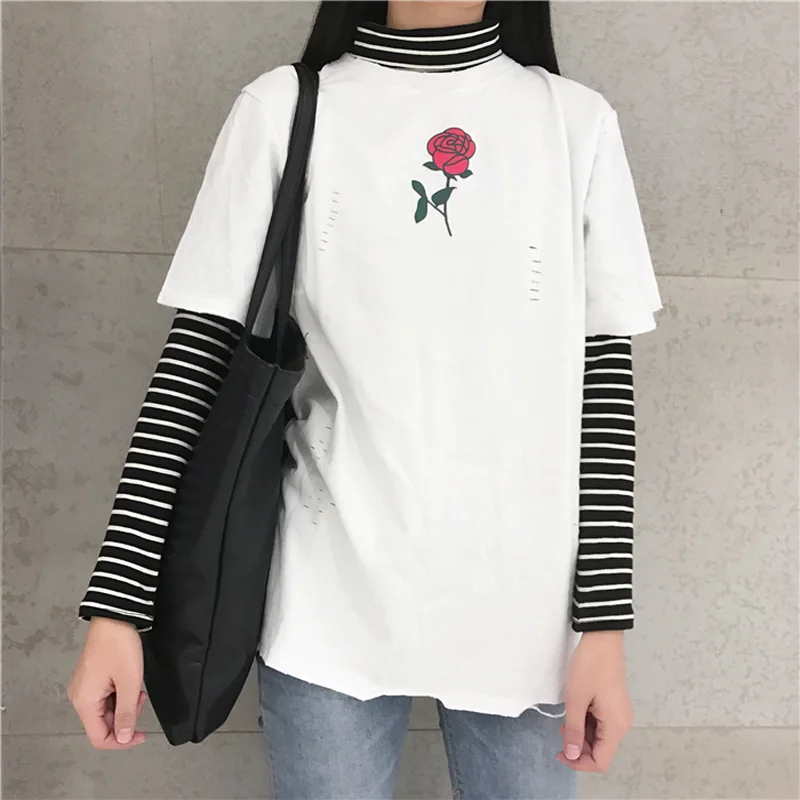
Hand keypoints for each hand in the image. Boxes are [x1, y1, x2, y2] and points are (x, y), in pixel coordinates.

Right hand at [68, 617, 147, 749]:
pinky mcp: (92, 678)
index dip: (122, 741)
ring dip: (124, 705)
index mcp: (84, 701)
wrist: (115, 617)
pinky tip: (130, 683)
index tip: (141, 735)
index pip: (99, 737)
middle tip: (140, 699)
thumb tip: (125, 738)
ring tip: (136, 688)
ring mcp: (85, 686)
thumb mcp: (129, 682)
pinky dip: (120, 695)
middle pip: (102, 724)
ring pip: (106, 710)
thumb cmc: (120, 646)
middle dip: (125, 718)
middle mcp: (80, 697)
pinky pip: (106, 697)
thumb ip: (127, 713)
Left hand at [556, 630, 632, 772]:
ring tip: (567, 716)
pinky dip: (586, 722)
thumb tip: (571, 754)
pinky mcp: (614, 704)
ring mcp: (619, 713)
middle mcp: (622, 723)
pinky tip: (576, 709)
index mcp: (616, 726)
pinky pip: (600, 723)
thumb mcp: (576, 699)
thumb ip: (573, 729)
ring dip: (581, 733)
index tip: (560, 752)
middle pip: (600, 750)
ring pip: (599, 737)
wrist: (602, 639)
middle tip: (561, 729)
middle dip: (578, 745)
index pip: (601, 761)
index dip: (579, 762)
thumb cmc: (590, 666)